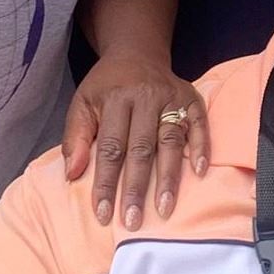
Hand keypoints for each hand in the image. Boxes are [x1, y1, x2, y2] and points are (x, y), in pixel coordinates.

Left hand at [61, 51, 206, 227]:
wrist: (136, 52)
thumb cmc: (107, 86)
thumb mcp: (82, 103)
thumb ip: (77, 138)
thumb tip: (73, 175)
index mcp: (115, 99)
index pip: (110, 148)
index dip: (105, 182)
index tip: (102, 214)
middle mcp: (145, 98)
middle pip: (140, 149)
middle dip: (135, 188)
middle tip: (132, 221)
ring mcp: (172, 98)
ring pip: (171, 141)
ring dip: (168, 178)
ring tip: (163, 209)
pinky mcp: (192, 99)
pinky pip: (200, 124)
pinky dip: (201, 147)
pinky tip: (199, 172)